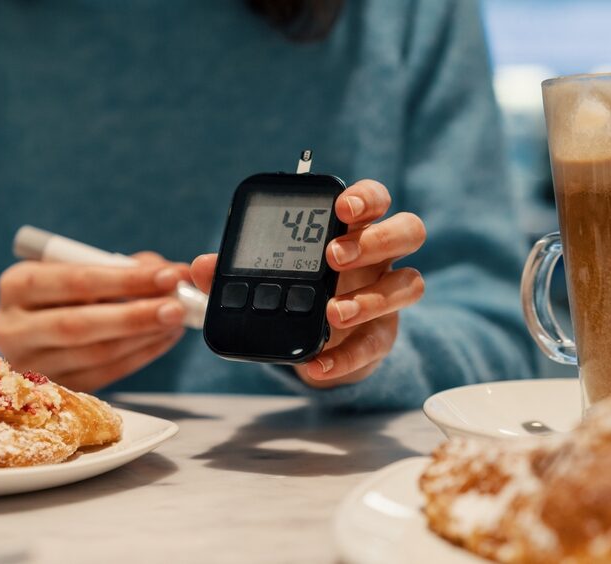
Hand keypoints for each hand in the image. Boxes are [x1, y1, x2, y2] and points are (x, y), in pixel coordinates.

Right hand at [0, 253, 188, 391]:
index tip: (169, 276)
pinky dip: (140, 356)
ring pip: (96, 354)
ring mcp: (29, 366)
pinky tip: (163, 339)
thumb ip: (121, 266)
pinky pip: (104, 374)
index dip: (126, 280)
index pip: (74, 282)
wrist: (32, 330)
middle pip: (79, 325)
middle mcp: (12, 328)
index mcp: (16, 285)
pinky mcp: (53, 390)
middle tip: (177, 307)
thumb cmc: (63, 291)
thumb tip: (172, 274)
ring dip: (144, 337)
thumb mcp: (79, 268)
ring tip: (176, 322)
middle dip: (136, 315)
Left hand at [191, 179, 424, 388]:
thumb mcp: (264, 277)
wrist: (314, 341)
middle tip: (334, 256)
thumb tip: (201, 267)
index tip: (342, 207)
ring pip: (409, 284)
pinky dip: (346, 357)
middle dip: (375, 240)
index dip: (365, 198)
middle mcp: (380, 257)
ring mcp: (386, 295)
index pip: (373, 200)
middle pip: (408, 231)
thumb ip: (233, 269)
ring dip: (371, 298)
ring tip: (332, 313)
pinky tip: (317, 364)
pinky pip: (377, 344)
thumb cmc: (295, 291)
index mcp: (352, 228)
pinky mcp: (382, 336)